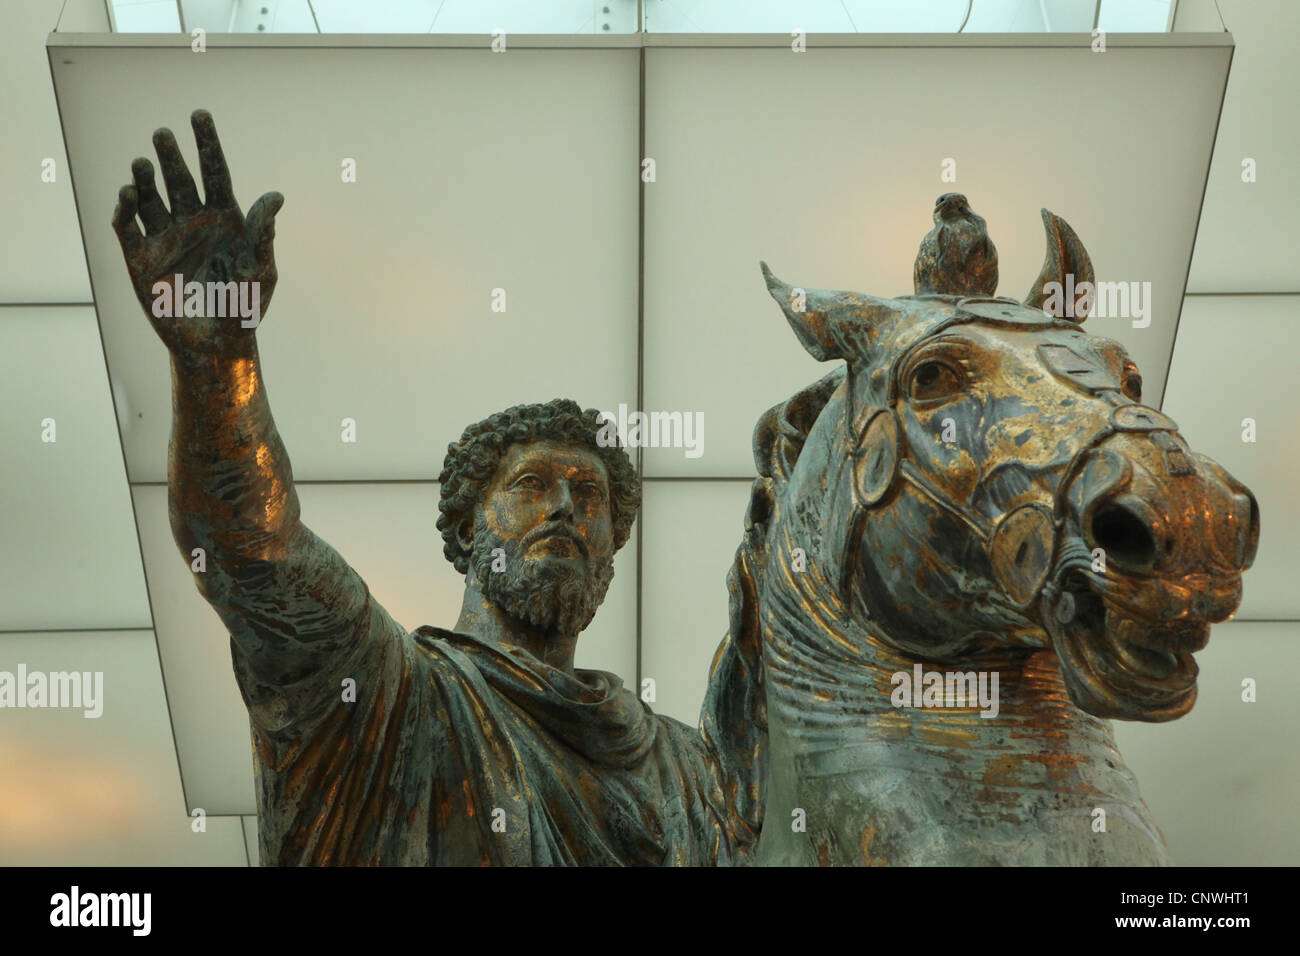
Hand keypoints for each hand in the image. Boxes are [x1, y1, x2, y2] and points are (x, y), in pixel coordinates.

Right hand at [113, 109, 282, 358]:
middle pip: (180, 179)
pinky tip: (128, 194)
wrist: (216, 346)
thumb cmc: (245, 309)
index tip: (200, 115)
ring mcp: (165, 237)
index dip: (208, 144)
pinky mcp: (140, 258)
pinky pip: (127, 227)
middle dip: (171, 156)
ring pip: (151, 198)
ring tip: (143, 164)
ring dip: (145, 178)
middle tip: (163, 134)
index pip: (215, 172)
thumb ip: (263, 235)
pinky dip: (125, 209)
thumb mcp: (260, 271)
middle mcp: (192, 221)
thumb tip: (275, 197)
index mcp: (225, 219)